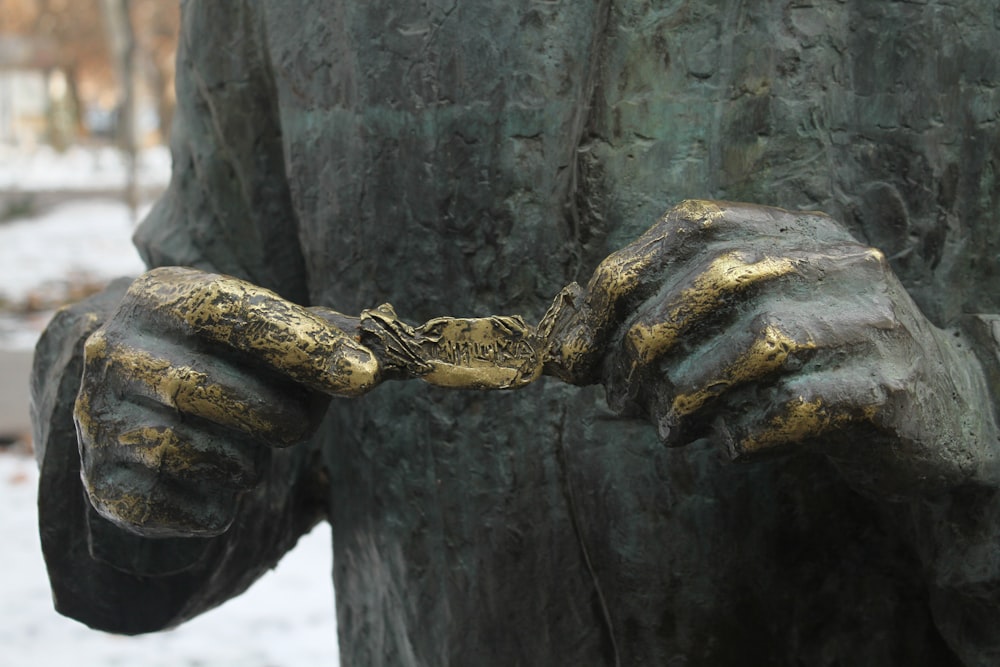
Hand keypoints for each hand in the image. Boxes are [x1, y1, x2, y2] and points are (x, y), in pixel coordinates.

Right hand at [75, 267, 379, 537]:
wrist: (132, 407)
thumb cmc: (222, 359)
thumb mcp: (262, 329)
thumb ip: (324, 337)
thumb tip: (385, 359)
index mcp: (164, 298)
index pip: (239, 317)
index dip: (308, 347)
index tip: (366, 376)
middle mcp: (118, 352)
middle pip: (228, 396)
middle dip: (284, 418)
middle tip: (294, 422)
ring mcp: (102, 420)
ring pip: (219, 460)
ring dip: (253, 462)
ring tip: (238, 442)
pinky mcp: (106, 486)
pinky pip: (202, 511)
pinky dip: (226, 503)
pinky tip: (207, 477)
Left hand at [540, 200, 998, 493]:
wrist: (938, 415)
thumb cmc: (811, 371)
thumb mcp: (739, 331)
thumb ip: (666, 326)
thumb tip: (565, 354)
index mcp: (792, 231)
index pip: (692, 225)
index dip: (618, 282)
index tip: (571, 350)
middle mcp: (835, 259)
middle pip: (717, 275)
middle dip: (642, 344)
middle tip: (614, 401)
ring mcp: (871, 318)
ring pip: (760, 338)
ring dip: (690, 393)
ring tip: (670, 430)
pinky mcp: (890, 385)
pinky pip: (799, 403)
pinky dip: (745, 430)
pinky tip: (730, 445)